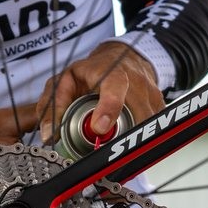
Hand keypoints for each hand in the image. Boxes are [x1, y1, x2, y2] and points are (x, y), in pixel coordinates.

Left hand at [35, 40, 162, 144]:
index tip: (99, 128)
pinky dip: (140, 138)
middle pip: (135, 114)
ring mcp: (150, 93)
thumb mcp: (67, 79)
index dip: (109, 107)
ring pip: (146, 125)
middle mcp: (135, 81)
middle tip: (102, 148)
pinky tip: (128, 137)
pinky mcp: (159, 104)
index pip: (115, 86)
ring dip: (129, 140)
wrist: (124, 58)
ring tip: (114, 143)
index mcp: (110, 72)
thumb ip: (53, 103)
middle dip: (120, 136)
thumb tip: (48, 134)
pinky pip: (152, 128)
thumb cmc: (94, 70)